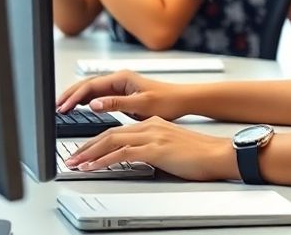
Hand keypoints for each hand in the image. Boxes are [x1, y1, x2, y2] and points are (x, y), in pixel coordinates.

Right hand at [55, 70, 188, 120]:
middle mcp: (119, 79)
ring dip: (76, 98)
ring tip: (62, 108)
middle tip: (55, 107)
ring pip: (92, 90)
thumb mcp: (141, 104)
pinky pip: (99, 96)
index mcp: (122, 78)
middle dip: (70, 95)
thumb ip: (116, 104)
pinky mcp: (123, 95)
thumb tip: (94, 103)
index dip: (74, 97)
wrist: (183, 101)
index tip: (62, 107)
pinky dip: (86, 102)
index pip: (90, 86)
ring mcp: (120, 87)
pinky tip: (79, 108)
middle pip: (87, 85)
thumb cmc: (167, 101)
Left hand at [64, 117, 237, 180]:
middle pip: (109, 133)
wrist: (219, 154)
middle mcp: (150, 125)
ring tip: (74, 163)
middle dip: (86, 146)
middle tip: (71, 157)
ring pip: (111, 141)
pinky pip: (121, 154)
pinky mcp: (155, 149)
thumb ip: (153, 147)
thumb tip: (139, 158)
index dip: (96, 141)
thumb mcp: (171, 147)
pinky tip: (91, 168)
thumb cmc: (200, 154)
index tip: (83, 151)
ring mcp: (152, 136)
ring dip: (89, 153)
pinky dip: (102, 161)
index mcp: (153, 123)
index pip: (117, 130)